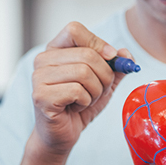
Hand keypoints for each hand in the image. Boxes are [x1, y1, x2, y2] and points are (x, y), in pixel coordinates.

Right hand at [30, 22, 130, 158]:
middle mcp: (43, 59)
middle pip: (87, 54)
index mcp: (55, 49)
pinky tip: (76, 107)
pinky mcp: (40, 96)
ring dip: (96, 91)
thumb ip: (116, 66)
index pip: (74, 29)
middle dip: (104, 76)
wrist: (63, 135)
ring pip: (84, 73)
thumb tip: (126, 53)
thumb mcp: (104, 82)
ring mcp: (38, 77)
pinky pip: (77, 91)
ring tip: (87, 99)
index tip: (110, 59)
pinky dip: (85, 102)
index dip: (98, 43)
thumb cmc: (80, 105)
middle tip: (100, 90)